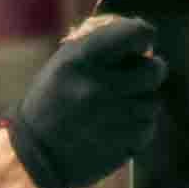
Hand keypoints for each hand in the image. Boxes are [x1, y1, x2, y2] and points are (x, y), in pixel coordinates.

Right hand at [4, 13, 169, 187]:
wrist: (34, 153)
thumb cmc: (52, 99)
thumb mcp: (64, 61)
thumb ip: (100, 44)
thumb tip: (142, 36)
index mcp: (82, 59)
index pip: (136, 33)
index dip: (143, 35)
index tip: (140, 43)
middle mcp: (98, 86)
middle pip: (154, 70)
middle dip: (151, 70)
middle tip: (141, 75)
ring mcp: (111, 118)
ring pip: (152, 102)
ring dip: (142, 101)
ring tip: (120, 105)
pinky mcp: (119, 143)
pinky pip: (147, 128)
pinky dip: (139, 126)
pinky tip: (119, 125)